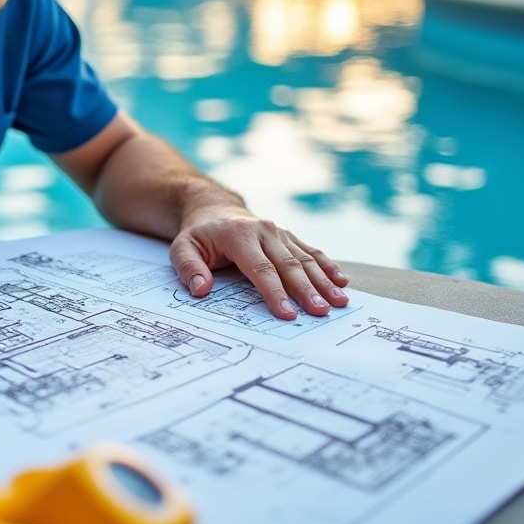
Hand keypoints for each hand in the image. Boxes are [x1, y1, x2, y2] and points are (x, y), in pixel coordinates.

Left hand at [170, 213, 348, 319]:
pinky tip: (341, 281)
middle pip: (289, 265)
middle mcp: (265, 231)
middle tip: (321, 311)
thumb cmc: (199, 235)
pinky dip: (328, 266)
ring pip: (305, 258)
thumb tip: (201, 290)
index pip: (260, 269)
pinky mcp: (288, 236)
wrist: (214, 210)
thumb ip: (189, 268)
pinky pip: (311, 251)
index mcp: (239, 235)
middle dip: (307, 290)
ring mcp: (280, 232)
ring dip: (324, 281)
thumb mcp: (182, 248)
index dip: (275, 292)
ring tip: (340, 301)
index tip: (287, 313)